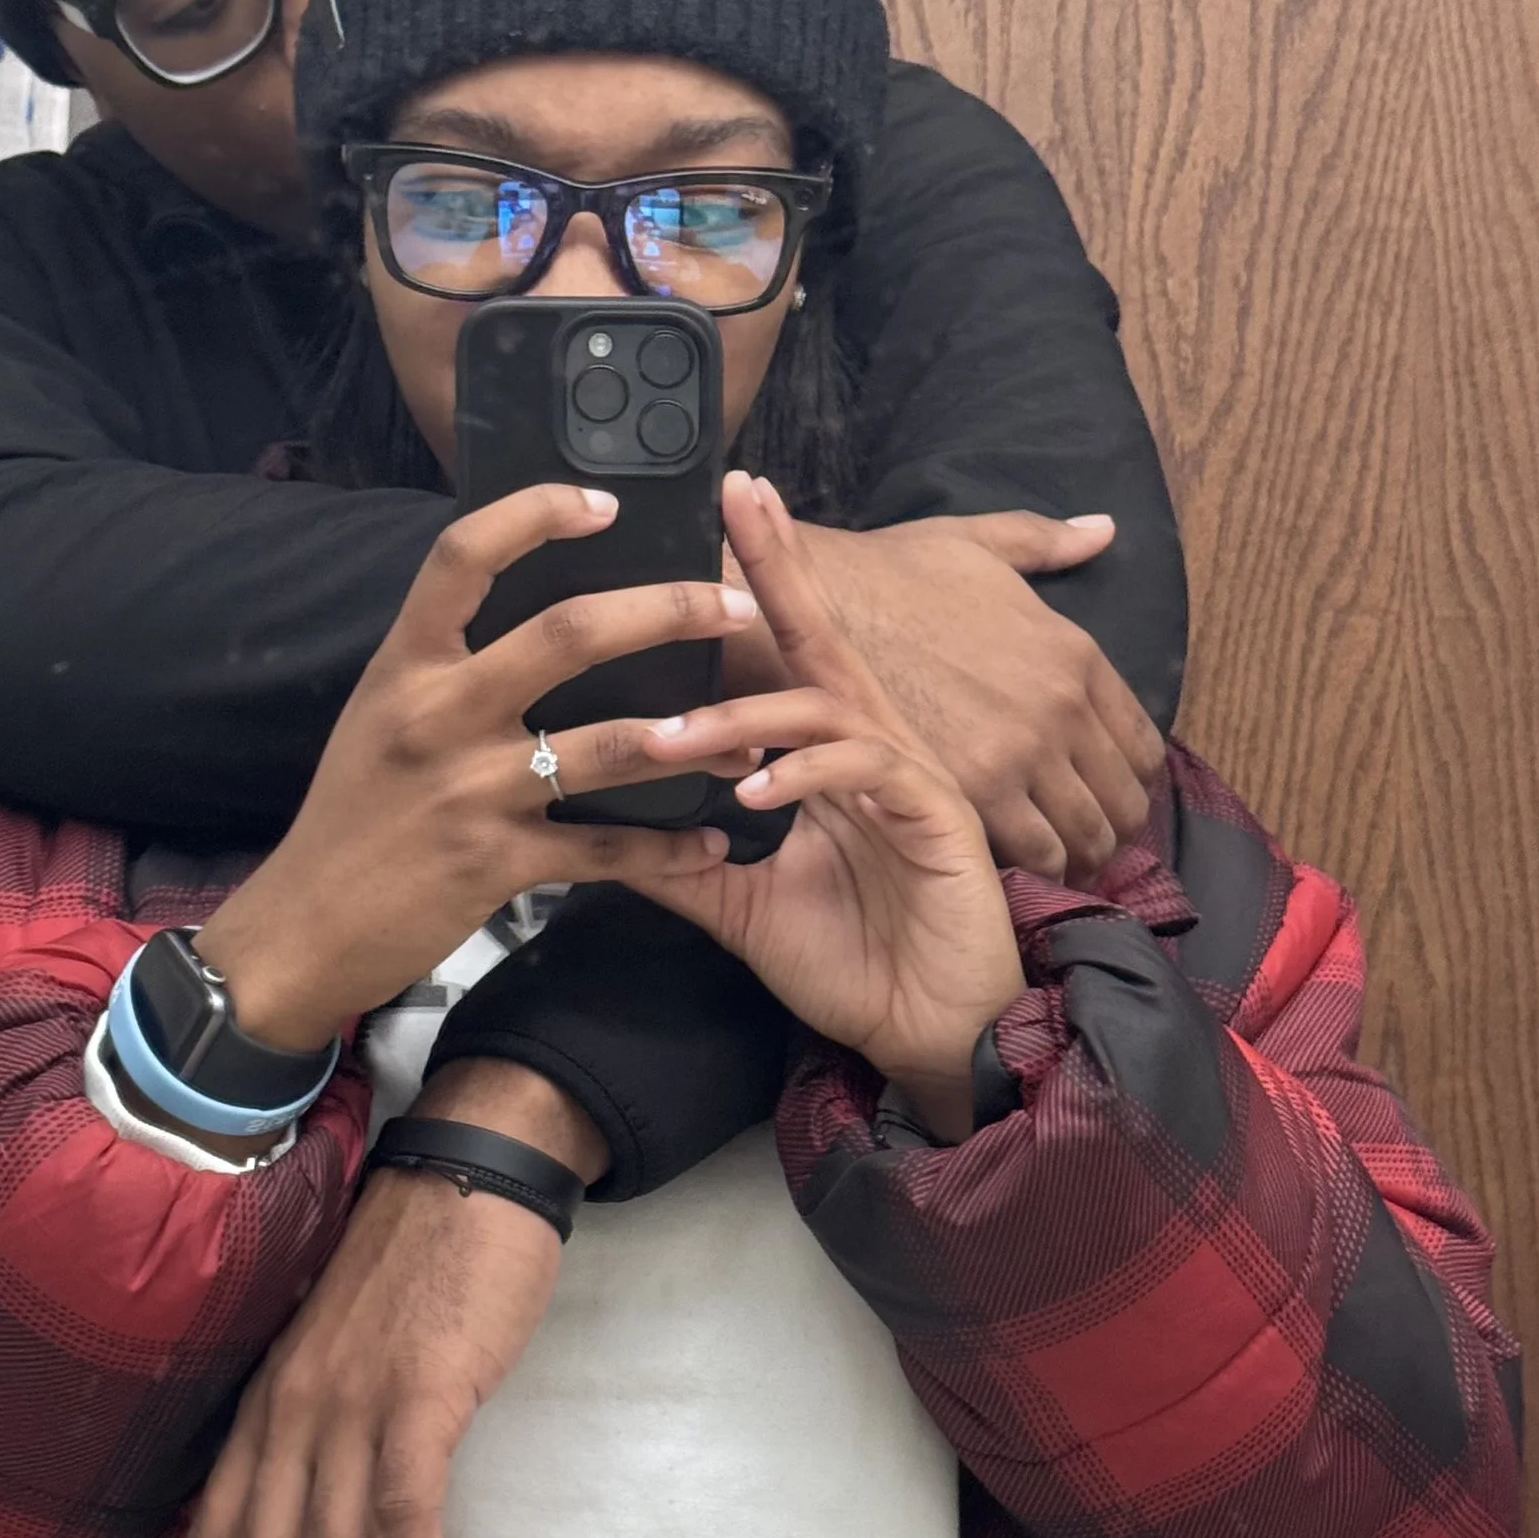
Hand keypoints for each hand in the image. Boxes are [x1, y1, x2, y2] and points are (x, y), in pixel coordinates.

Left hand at [184, 1057, 601, 1537]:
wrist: (472, 1174)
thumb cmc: (414, 1261)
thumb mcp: (336, 1346)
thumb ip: (319, 1421)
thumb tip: (322, 1509)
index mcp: (264, 1402)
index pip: (211, 1532)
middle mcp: (291, 1410)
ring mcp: (352, 1403)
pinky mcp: (422, 1396)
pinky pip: (406, 1516)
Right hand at [192, 483, 753, 1047]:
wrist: (305, 927)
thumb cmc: (353, 816)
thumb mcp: (382, 717)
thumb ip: (446, 667)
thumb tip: (523, 612)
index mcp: (406, 664)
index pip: (464, 555)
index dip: (536, 515)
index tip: (607, 502)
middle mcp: (437, 713)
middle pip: (568, 634)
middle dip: (667, 612)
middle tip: (735, 605)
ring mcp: (468, 789)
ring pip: (607, 745)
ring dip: (693, 738)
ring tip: (752, 733)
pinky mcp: (495, 863)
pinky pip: (604, 851)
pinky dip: (665, 848)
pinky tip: (708, 844)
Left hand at [631, 477, 1025, 1137]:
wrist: (931, 1037)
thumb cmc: (855, 970)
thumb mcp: (745, 910)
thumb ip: (682, 868)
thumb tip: (599, 837)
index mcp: (833, 760)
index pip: (790, 656)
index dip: (762, 582)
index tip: (720, 514)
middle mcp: (874, 750)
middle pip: (823, 640)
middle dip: (779, 567)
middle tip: (735, 500)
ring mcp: (909, 776)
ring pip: (825, 707)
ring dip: (742, 717)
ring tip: (673, 740)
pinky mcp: (939, 814)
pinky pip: (864, 768)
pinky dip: (802, 773)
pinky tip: (751, 793)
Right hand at [724, 506, 1161, 881]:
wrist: (822, 604)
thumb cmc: (894, 574)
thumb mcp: (982, 543)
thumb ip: (1050, 545)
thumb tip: (1104, 530)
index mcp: (1075, 657)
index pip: (1142, 747)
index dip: (1134, 782)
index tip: (1115, 797)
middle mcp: (1060, 711)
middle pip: (1122, 802)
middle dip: (1114, 833)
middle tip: (1094, 850)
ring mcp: (1019, 756)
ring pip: (1083, 837)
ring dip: (1078, 860)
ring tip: (1062, 871)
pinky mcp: (970, 792)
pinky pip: (1030, 852)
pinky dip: (1032, 870)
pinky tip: (1018, 872)